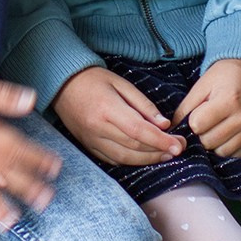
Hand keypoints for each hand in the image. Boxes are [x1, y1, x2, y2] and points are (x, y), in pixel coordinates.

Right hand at [53, 66, 185, 166]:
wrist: (62, 85)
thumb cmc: (94, 80)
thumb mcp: (121, 83)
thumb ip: (143, 104)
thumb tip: (163, 124)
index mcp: (107, 109)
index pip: (138, 130)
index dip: (160, 140)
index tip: (178, 144)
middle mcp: (98, 128)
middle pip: (133, 147)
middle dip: (159, 150)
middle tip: (178, 149)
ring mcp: (91, 140)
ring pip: (124, 158)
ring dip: (148, 160)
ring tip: (166, 155)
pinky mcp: (88, 146)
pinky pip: (112, 159)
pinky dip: (130, 161)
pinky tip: (144, 158)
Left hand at [173, 59, 240, 159]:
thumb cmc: (222, 78)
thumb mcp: (200, 87)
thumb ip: (184, 110)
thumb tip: (170, 133)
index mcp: (229, 100)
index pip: (198, 125)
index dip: (193, 120)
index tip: (199, 111)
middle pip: (208, 141)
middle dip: (202, 134)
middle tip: (207, 120)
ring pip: (221, 152)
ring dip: (213, 143)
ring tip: (216, 126)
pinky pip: (235, 155)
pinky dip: (226, 148)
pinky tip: (226, 133)